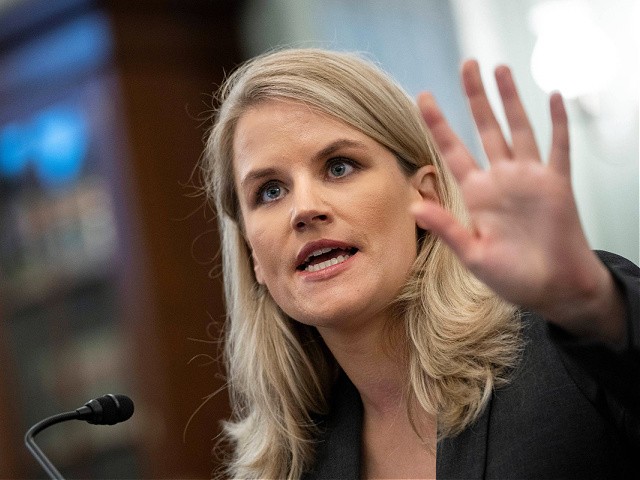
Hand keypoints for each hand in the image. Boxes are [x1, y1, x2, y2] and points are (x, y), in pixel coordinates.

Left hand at [413, 60, 624, 345]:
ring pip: (518, 128)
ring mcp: (529, 179)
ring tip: (500, 69)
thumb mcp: (473, 255)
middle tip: (467, 65)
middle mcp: (500, 180)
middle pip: (485, 128)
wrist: (553, 288)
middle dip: (476, 97)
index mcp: (477, 195)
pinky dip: (558, 122)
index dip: (438, 124)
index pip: (452, 150)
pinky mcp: (557, 184)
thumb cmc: (512, 276)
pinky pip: (559, 147)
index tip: (423, 97)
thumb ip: (446, 228)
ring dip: (511, 100)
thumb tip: (413, 206)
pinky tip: (553, 97)